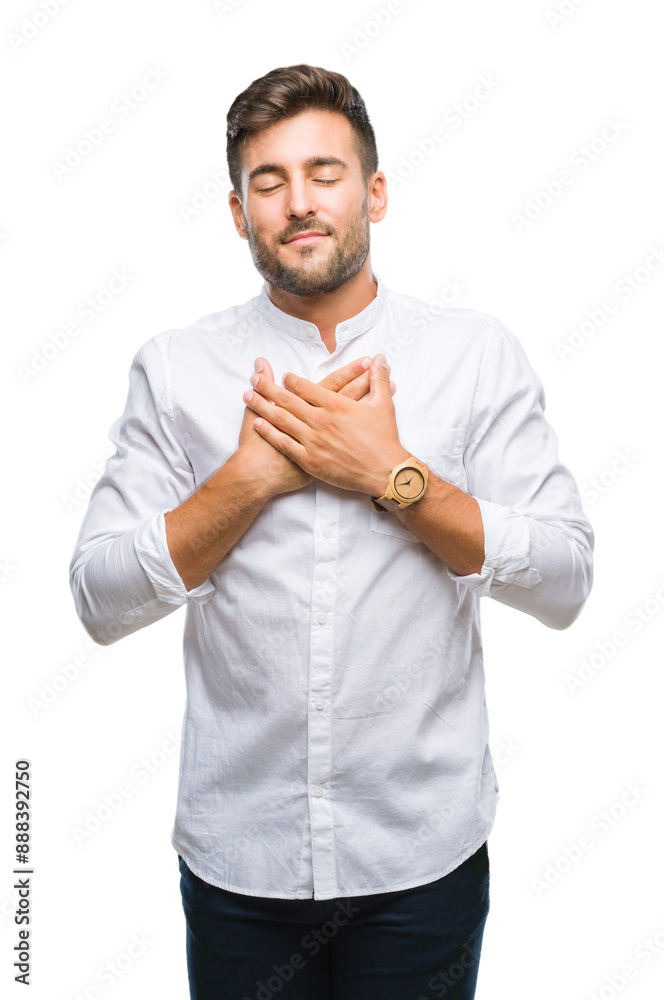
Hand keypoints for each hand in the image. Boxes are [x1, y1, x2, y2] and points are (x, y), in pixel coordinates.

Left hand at [237, 355, 396, 497]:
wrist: (385, 471)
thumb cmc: (385, 439)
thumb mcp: (384, 405)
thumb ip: (378, 379)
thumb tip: (380, 358)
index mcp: (336, 405)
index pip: (307, 387)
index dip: (291, 380)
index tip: (281, 375)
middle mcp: (321, 420)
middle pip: (288, 400)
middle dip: (267, 387)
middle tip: (253, 379)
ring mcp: (313, 441)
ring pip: (281, 419)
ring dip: (262, 406)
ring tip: (247, 396)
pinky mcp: (309, 460)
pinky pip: (284, 443)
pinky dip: (269, 432)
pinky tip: (257, 423)